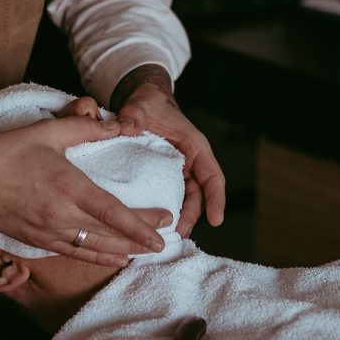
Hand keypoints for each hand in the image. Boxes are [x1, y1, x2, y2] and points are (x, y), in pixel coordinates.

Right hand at [0, 114, 171, 266]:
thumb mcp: (49, 132)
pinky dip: (98, 258)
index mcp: (67, 187)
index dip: (141, 224)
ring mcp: (47, 232)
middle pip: (110, 235)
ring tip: (146, 252)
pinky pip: (74, 253)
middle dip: (140, 239)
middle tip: (165, 237)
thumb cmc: (7, 150)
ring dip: (123, 253)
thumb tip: (119, 126)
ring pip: (94, 250)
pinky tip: (115, 259)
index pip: (113, 213)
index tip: (164, 227)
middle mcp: (60, 216)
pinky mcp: (36, 241)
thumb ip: (87, 128)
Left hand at [111, 65, 225, 237]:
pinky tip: (154, 226)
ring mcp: (179, 171)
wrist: (142, 103)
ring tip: (168, 236)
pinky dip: (166, 211)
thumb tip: (123, 128)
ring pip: (186, 199)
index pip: (212, 175)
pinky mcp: (166, 177)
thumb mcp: (140, 107)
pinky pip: (170, 197)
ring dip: (180, 218)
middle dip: (193, 216)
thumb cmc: (148, 104)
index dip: (216, 198)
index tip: (216, 220)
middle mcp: (191, 162)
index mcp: (194, 146)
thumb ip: (133, 117)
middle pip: (199, 194)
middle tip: (180, 234)